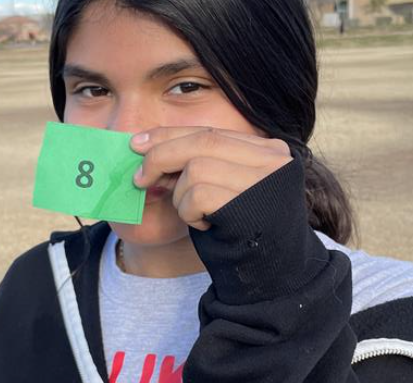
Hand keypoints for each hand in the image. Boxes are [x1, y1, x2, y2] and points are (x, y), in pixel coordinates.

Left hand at [130, 127, 291, 230]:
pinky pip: (197, 195)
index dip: (170, 135)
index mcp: (269, 150)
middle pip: (203, 142)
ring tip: (195, 215)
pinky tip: (205, 226)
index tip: (138, 142)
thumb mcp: (220, 188)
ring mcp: (266, 182)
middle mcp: (274, 160)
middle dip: (161, 157)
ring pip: (196, 169)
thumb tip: (146, 147)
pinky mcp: (251, 204)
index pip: (211, 132)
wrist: (269, 279)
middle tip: (139, 179)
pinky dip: (188, 212)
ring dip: (181, 196)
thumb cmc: (239, 233)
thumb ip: (196, 164)